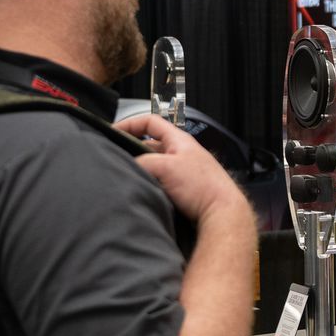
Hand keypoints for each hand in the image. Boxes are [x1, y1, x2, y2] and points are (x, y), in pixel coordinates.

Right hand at [114, 113, 248, 227]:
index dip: (130, 123)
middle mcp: (182, 153)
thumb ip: (143, 162)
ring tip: (130, 178)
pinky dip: (150, 184)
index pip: (150, 122)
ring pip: (154, 166)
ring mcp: (183, 171)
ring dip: (141, 170)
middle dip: (133, 151)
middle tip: (119, 159)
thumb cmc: (204, 187)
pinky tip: (144, 192)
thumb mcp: (165, 167)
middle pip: (149, 145)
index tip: (113, 131)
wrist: (222, 213)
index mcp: (180, 140)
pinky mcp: (184, 189)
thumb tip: (129, 166)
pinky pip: (160, 182)